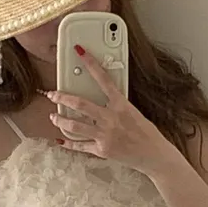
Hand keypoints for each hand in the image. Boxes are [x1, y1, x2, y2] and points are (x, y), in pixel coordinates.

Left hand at [43, 45, 171, 175]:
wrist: (154, 155)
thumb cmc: (147, 133)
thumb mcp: (133, 112)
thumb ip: (117, 104)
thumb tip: (102, 96)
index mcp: (121, 105)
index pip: (104, 79)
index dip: (91, 63)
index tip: (80, 52)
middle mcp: (110, 119)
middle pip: (80, 104)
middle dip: (62, 97)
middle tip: (53, 94)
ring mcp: (104, 135)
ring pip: (74, 126)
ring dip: (60, 120)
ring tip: (53, 116)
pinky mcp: (101, 150)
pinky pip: (80, 146)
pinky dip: (69, 144)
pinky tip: (60, 140)